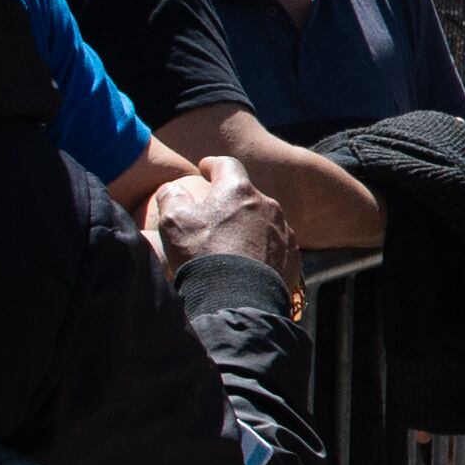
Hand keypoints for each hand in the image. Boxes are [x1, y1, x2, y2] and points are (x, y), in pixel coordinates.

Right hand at [148, 155, 295, 286]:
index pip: (227, 165)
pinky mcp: (293, 255)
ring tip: (232, 242)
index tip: (206, 168)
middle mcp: (267, 205)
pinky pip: (274, 244)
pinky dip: (262, 247)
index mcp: (238, 191)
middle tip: (215, 212)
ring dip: (249, 225)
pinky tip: (249, 261)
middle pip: (247, 194)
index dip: (214, 165)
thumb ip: (172, 198)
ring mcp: (284, 231)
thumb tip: (173, 188)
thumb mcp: (174, 223)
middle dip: (231, 200)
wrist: (240, 299)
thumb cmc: (203, 255)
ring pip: (263, 219)